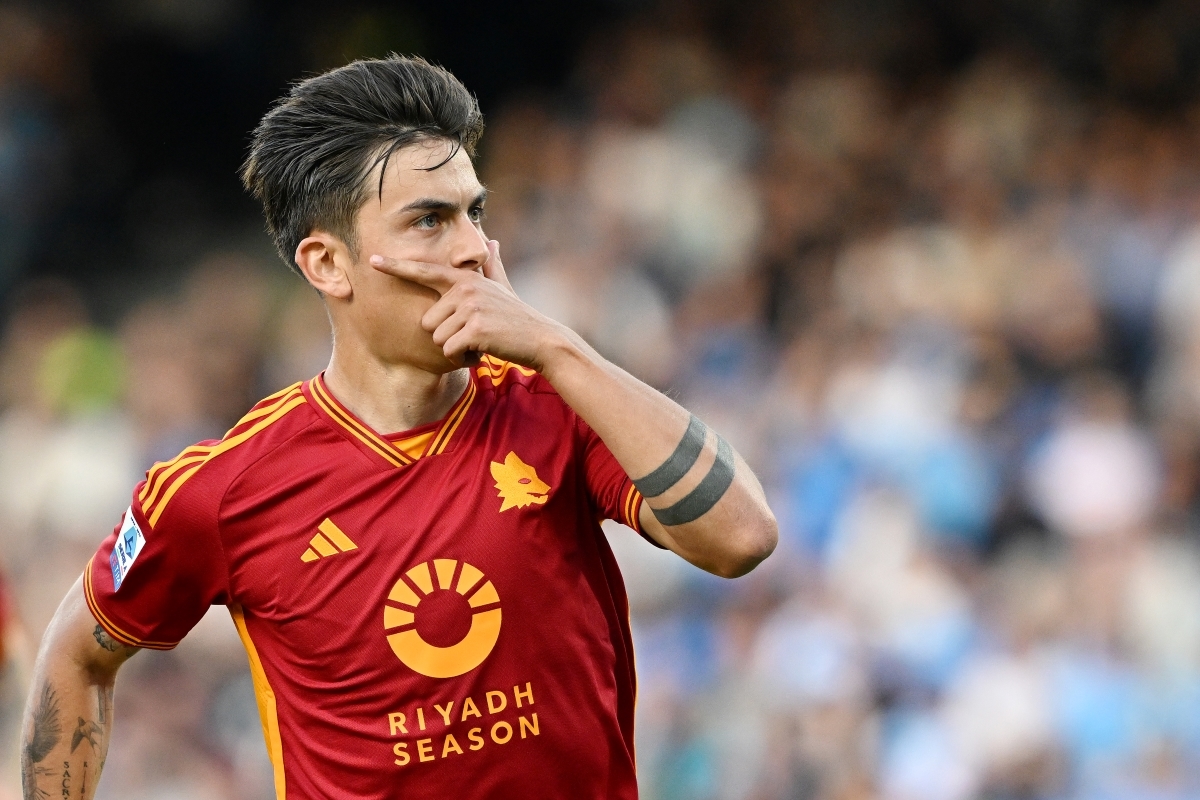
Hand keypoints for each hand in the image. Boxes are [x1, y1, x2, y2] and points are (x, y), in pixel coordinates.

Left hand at [370, 241, 563, 368]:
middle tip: (473, 334)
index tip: (373, 261)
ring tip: (480, 342)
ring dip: (456, 348)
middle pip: (427, 321)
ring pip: (437, 338)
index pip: (425, 271)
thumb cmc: (516, 316)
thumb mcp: (502, 287)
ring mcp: (470, 308)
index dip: (397, 267)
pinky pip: (449, 350)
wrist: (540, 339)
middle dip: (446, 335)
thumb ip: (491, 265)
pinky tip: (483, 351)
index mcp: (465, 279)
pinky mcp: (474, 329)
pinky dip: (464, 358)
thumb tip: (491, 241)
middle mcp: (464, 289)